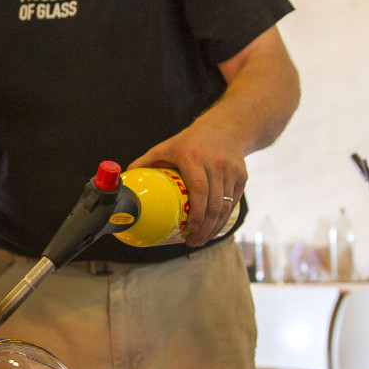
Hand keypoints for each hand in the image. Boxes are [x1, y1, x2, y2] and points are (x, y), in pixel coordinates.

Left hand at [130, 117, 246, 246]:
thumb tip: (126, 182)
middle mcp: (216, 163)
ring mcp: (231, 170)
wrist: (225, 127)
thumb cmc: (190, 141)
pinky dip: (224, 219)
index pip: (199, 189)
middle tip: (193, 242)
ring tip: (202, 239)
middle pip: (214, 203)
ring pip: (226, 206)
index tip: (190, 228)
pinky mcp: (242, 176)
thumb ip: (145, 162)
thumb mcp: (166, 147)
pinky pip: (234, 202)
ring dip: (215, 227)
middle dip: (205, 228)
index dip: (197, 212)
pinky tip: (214, 228)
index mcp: (194, 157)